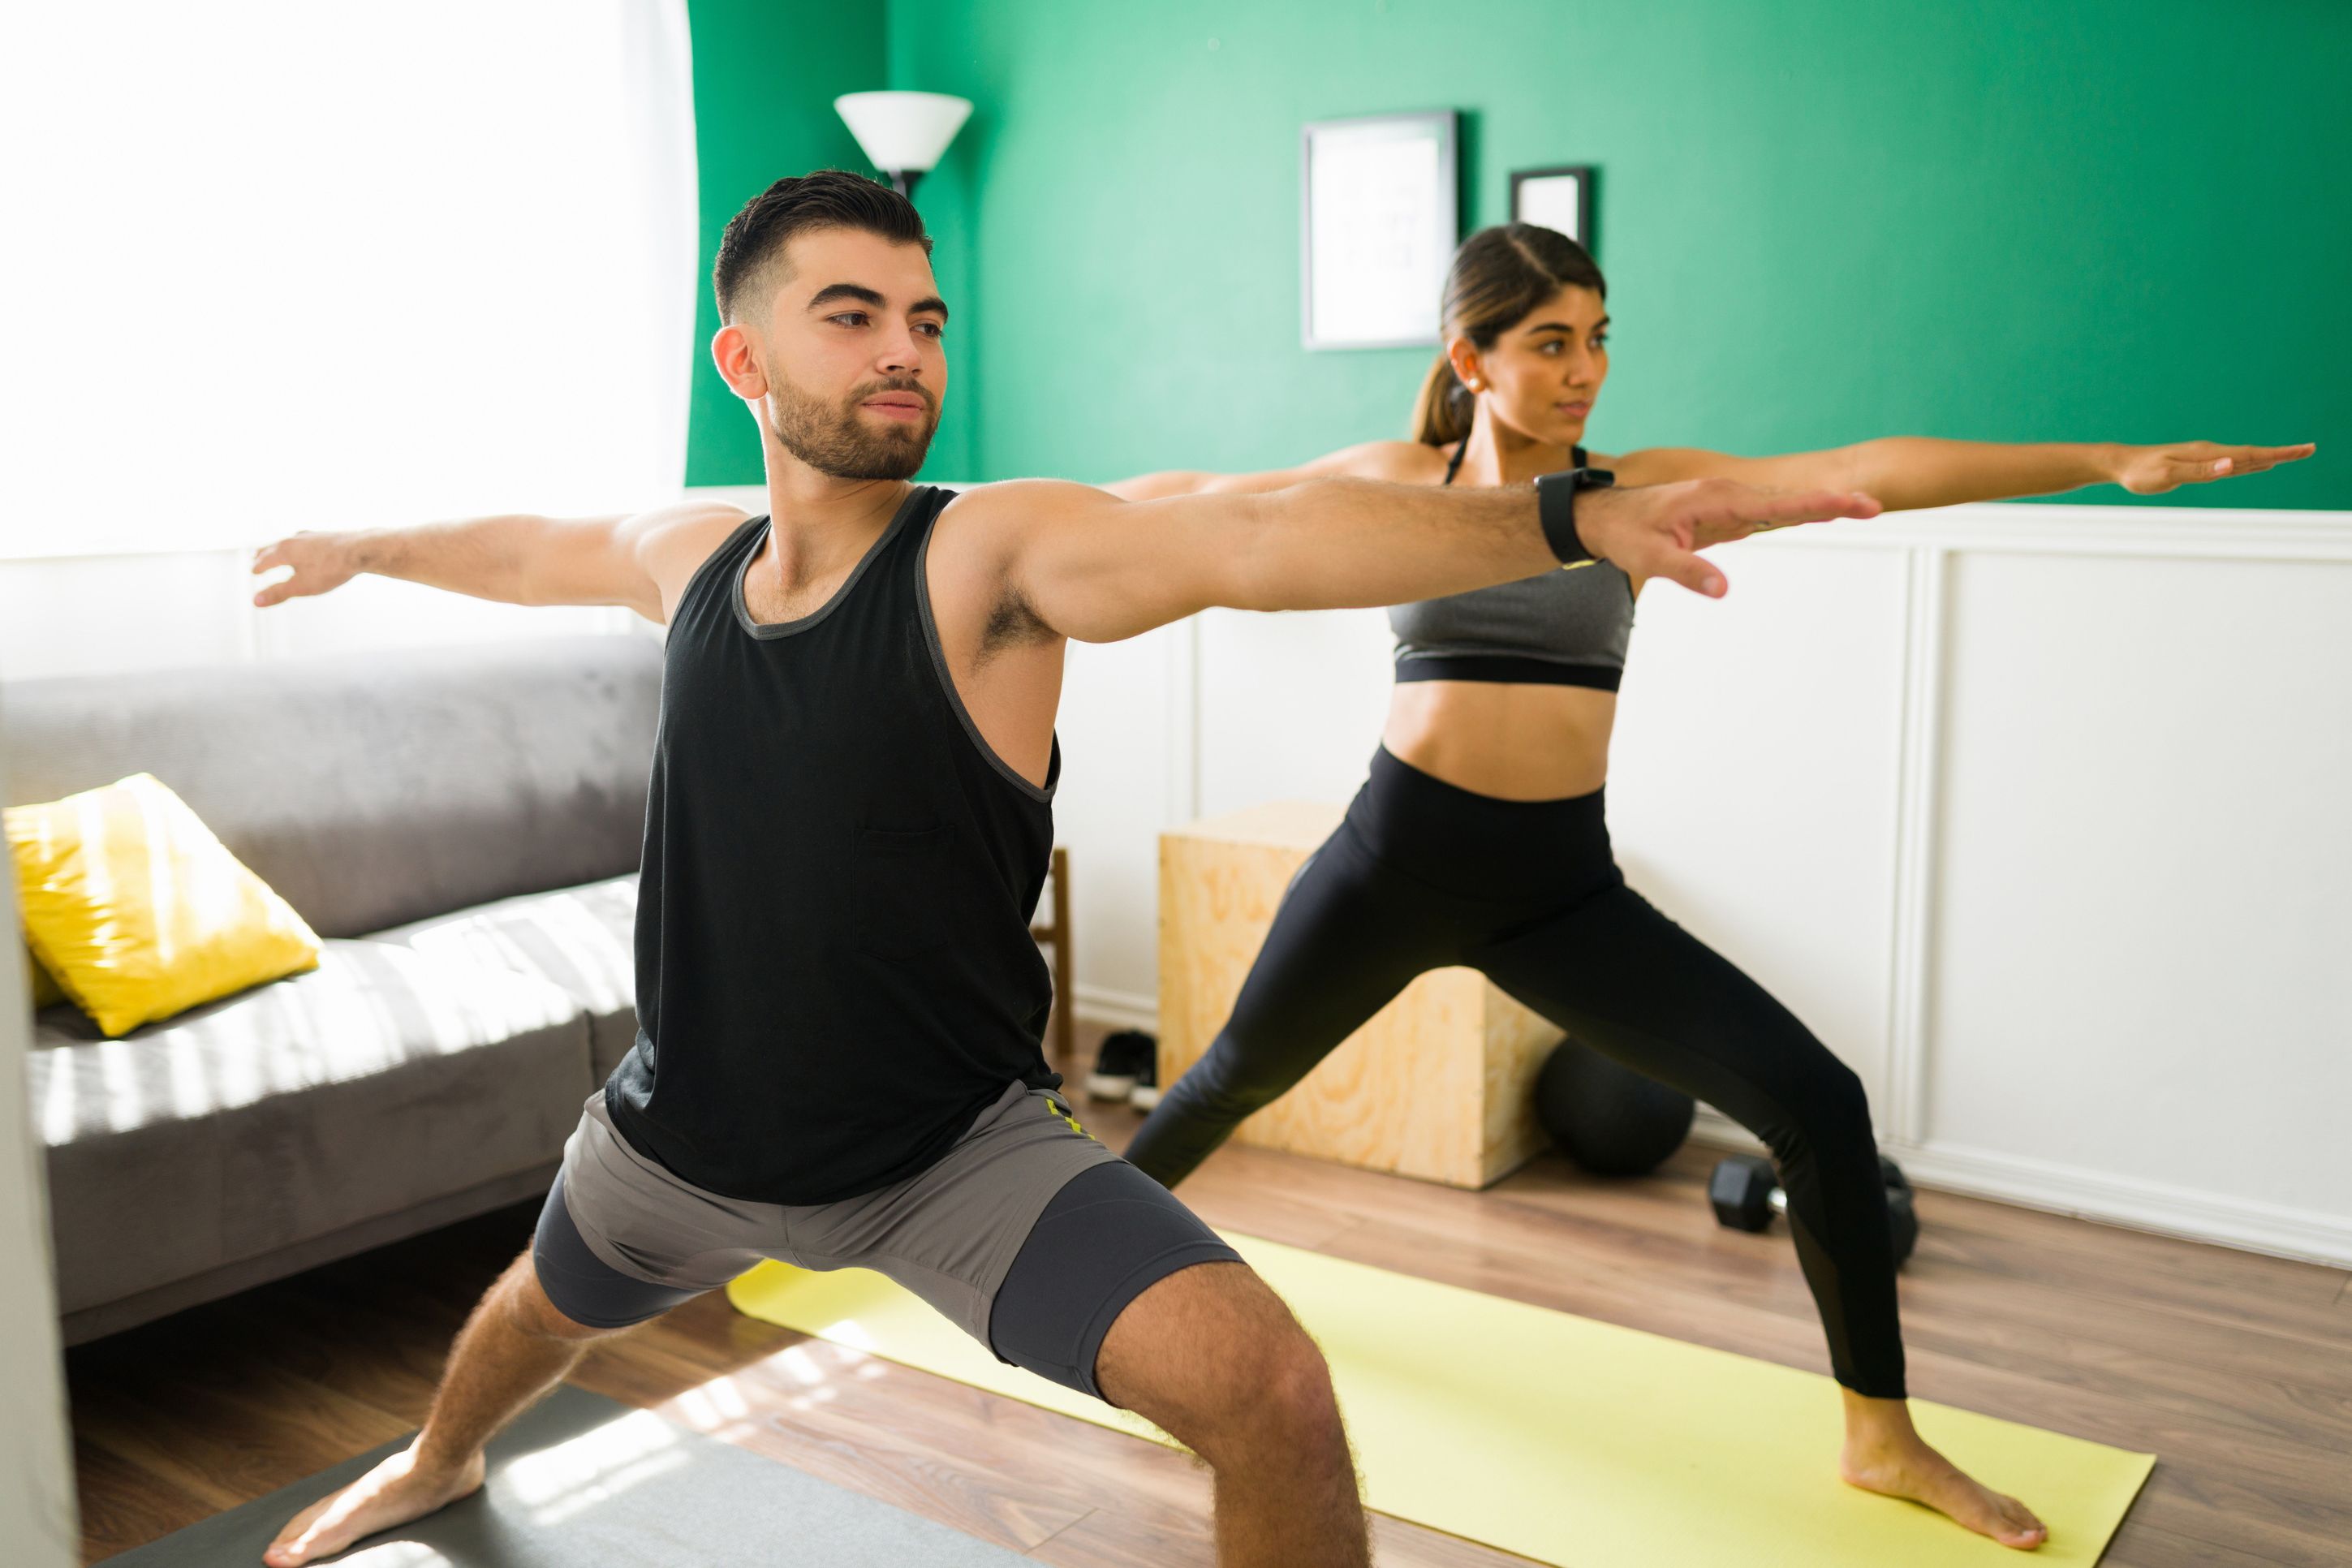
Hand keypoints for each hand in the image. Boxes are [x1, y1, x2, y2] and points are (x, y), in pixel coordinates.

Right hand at [251, 532, 361, 606]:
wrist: (361, 550)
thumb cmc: (330, 569)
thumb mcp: (302, 586)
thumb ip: (278, 593)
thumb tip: (255, 601)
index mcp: (284, 551)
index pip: (265, 560)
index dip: (258, 567)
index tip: (253, 572)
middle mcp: (294, 539)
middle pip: (274, 546)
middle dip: (264, 553)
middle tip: (255, 556)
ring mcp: (311, 535)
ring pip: (289, 541)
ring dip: (280, 546)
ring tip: (278, 549)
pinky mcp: (326, 535)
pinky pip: (306, 539)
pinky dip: (298, 544)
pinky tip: (307, 544)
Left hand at [1573, 479, 1882, 597]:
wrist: (1609, 517)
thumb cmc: (1628, 534)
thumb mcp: (1650, 558)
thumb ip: (1687, 572)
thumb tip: (1722, 590)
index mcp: (1717, 499)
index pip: (1776, 503)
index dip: (1817, 505)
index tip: (1852, 504)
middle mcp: (1729, 494)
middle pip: (1790, 499)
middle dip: (1831, 502)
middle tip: (1874, 505)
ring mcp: (1730, 502)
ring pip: (1783, 504)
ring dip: (1820, 506)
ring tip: (1863, 508)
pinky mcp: (1728, 514)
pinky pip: (1768, 513)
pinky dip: (1798, 513)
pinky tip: (1823, 515)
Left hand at [2112, 440, 2314, 494]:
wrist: (2121, 463)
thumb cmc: (2142, 472)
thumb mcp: (2170, 475)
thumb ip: (2201, 471)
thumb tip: (2231, 464)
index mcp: (2208, 455)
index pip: (2250, 455)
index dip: (2278, 454)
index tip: (2304, 450)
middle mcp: (2210, 452)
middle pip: (2253, 454)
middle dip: (2282, 453)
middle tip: (2309, 450)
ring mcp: (2204, 456)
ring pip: (2243, 457)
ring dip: (2268, 457)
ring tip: (2290, 456)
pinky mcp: (2196, 462)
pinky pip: (2229, 462)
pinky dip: (2248, 462)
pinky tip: (2254, 463)